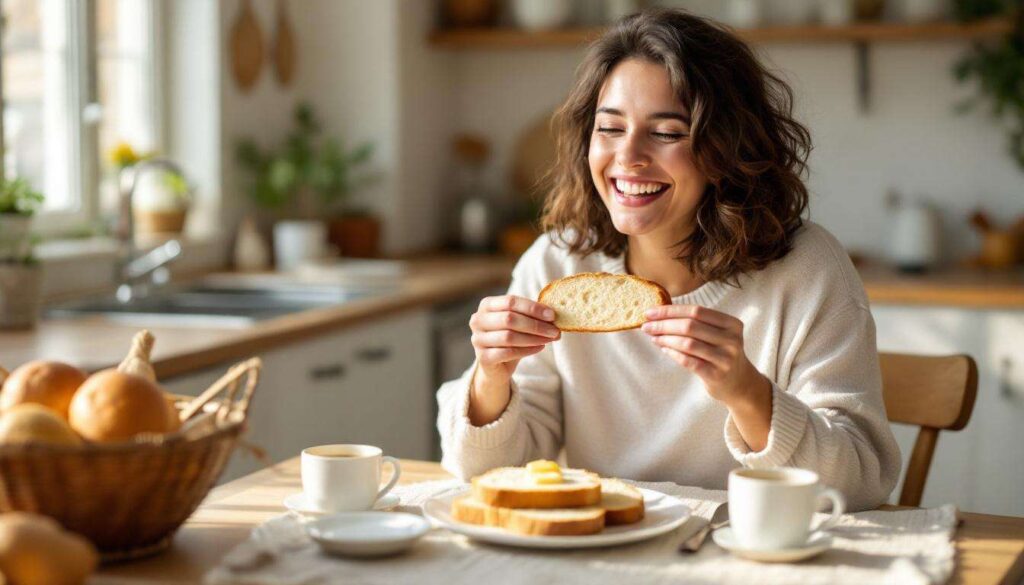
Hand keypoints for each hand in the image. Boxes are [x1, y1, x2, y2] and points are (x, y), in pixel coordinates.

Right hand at [467, 295, 559, 425]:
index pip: (510, 301)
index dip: (533, 308)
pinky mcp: (483, 357)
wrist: (497, 365)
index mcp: (487, 305)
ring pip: (509, 337)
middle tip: (555, 330)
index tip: (552, 315)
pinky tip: (539, 348)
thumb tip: (554, 316)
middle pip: (509, 319)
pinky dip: (527, 350)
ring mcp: (478, 339)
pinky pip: (508, 353)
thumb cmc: (510, 337)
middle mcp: (478, 320)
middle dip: (536, 325)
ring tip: (549, 339)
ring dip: (533, 338)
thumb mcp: (519, 322)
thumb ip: (532, 316)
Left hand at [641, 305, 767, 408]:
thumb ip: (696, 323)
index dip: (671, 310)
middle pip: (690, 326)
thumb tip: (659, 314)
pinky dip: (673, 353)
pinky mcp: (716, 375)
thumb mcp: (717, 334)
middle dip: (664, 324)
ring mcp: (725, 358)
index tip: (650, 312)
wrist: (739, 383)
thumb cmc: (721, 353)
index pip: (696, 310)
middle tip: (646, 326)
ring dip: (665, 339)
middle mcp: (732, 339)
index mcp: (732, 323)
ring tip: (653, 337)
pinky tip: (663, 349)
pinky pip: (688, 361)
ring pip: (688, 343)